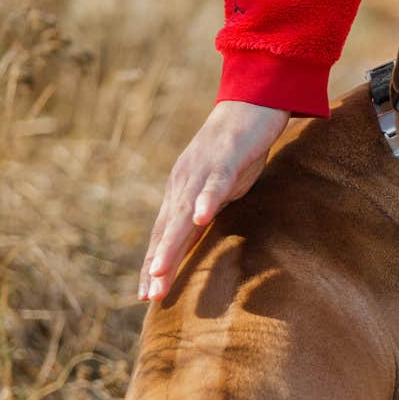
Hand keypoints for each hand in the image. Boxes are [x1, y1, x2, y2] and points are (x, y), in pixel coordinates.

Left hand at [139, 101, 289, 300]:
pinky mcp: (226, 159)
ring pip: (184, 213)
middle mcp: (184, 184)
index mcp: (182, 193)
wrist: (251, 103)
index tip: (147, 295)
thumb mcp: (222, 187)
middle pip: (167, 230)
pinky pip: (216, 183)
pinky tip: (201, 219)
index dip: (154, 264)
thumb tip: (201, 231)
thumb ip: (208, 208)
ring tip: (161, 271)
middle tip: (150, 296)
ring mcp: (203, 172)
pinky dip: (206, 200)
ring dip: (172, 244)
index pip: (163, 234)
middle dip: (158, 264)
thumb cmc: (239, 147)